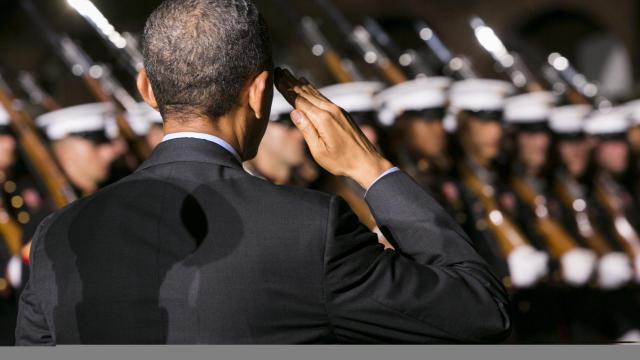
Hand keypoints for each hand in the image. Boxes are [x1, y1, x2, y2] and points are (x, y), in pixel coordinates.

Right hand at [274, 68, 392, 188]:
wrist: (367, 162)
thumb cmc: (342, 161)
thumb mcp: (319, 151)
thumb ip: (306, 130)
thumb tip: (294, 112)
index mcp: (322, 119)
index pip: (299, 101)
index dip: (286, 90)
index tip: (276, 78)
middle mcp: (330, 110)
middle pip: (305, 93)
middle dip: (291, 82)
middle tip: (279, 71)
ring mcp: (337, 110)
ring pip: (315, 93)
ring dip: (300, 84)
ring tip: (290, 74)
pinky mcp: (341, 113)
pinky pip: (323, 98)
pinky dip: (313, 90)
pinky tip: (307, 84)